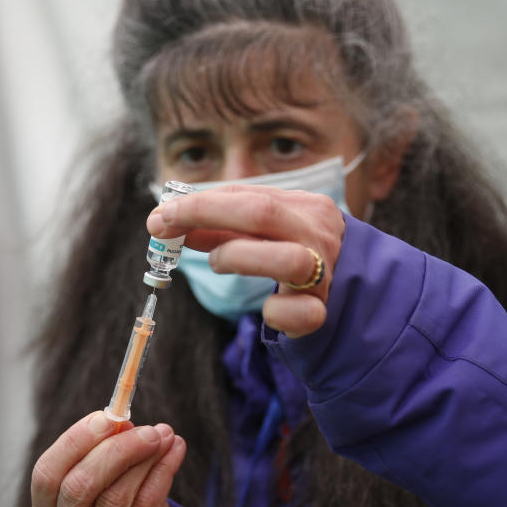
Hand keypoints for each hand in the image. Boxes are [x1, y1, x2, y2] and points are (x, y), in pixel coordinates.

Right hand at [29, 411, 196, 506]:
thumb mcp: (107, 482)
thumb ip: (106, 453)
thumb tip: (121, 423)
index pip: (46, 474)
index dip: (75, 442)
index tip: (106, 417)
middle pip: (79, 487)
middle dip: (115, 450)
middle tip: (147, 430)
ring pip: (117, 495)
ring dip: (146, 458)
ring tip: (165, 436)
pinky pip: (147, 505)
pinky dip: (164, 471)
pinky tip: (176, 451)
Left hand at [146, 185, 345, 336]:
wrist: (344, 299)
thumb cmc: (289, 257)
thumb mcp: (256, 236)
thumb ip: (218, 227)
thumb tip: (164, 221)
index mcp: (306, 207)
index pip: (248, 194)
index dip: (199, 203)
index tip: (162, 215)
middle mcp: (319, 234)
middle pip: (263, 213)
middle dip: (206, 215)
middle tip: (167, 228)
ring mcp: (325, 272)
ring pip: (287, 259)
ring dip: (238, 257)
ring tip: (219, 262)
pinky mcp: (320, 311)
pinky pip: (296, 312)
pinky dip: (275, 312)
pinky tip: (269, 310)